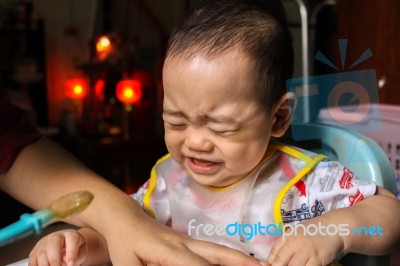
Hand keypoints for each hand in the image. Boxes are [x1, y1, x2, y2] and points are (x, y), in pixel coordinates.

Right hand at [28, 229, 87, 265]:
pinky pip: (32, 259)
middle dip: (54, 259)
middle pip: (52, 243)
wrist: (66, 245)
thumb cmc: (76, 249)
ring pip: (41, 253)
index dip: (71, 253)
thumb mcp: (82, 251)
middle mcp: (56, 236)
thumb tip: (65, 259)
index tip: (71, 264)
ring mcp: (44, 243)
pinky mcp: (35, 251)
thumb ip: (78, 255)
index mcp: (70, 235)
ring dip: (44, 265)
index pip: (72, 239)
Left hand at [105, 213, 263, 265]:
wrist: (126, 219)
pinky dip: (231, 257)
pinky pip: (214, 251)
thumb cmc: (124, 244)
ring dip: (242, 260)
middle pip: (219, 254)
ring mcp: (190, 241)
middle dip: (242, 264)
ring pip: (221, 250)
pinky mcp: (190, 242)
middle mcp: (186, 243)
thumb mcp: (127, 265)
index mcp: (170, 250)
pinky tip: (242, 264)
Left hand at [266, 221, 343, 265]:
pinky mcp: (317, 259)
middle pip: (279, 261)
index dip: (269, 263)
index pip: (274, 252)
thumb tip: (272, 259)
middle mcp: (294, 242)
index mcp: (288, 236)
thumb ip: (285, 244)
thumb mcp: (296, 232)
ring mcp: (306, 251)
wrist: (335, 228)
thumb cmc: (314, 231)